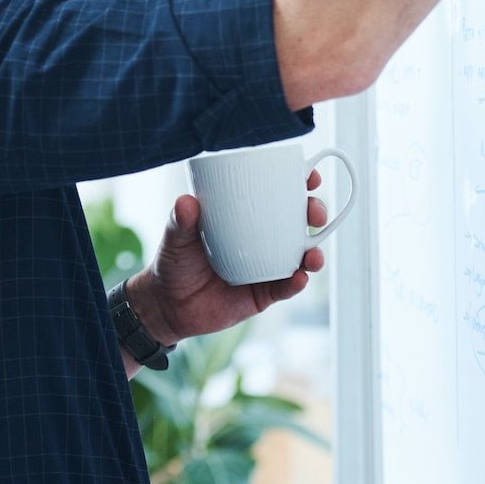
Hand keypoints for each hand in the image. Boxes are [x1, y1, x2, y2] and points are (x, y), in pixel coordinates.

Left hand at [125, 170, 328, 347]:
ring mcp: (267, 266)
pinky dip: (296, 283)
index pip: (278, 194)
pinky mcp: (264, 294)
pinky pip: (286, 288)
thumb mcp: (176, 238)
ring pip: (301, 256)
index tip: (310, 176)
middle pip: (299, 221)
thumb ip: (180, 221)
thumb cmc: (175, 263)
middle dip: (315, 213)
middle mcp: (262, 239)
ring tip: (313, 255)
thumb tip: (186, 201)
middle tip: (314, 213)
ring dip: (315, 252)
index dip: (300, 182)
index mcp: (246, 217)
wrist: (169, 307)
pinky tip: (299, 277)